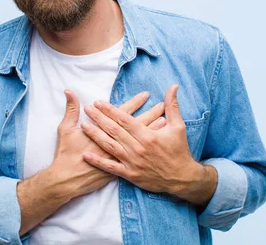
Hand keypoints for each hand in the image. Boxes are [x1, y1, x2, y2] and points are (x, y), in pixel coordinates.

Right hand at [17, 89, 169, 234]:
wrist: (66, 181)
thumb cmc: (65, 154)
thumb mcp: (65, 129)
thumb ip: (70, 109)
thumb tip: (69, 91)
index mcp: (105, 132)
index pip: (123, 114)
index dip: (135, 103)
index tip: (146, 95)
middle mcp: (116, 144)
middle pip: (136, 126)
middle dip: (148, 113)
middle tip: (161, 104)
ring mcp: (120, 158)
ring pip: (140, 141)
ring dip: (151, 129)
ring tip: (164, 119)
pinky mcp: (121, 170)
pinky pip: (142, 154)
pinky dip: (147, 148)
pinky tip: (156, 141)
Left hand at [80, 85, 216, 204]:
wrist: (182, 179)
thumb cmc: (180, 151)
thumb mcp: (178, 126)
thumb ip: (173, 106)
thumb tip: (173, 86)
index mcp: (148, 135)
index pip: (124, 119)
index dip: (110, 110)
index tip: (98, 102)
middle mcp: (138, 148)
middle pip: (113, 130)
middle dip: (98, 118)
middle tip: (87, 109)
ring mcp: (132, 162)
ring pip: (109, 146)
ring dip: (95, 135)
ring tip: (83, 125)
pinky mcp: (130, 175)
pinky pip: (111, 168)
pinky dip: (98, 161)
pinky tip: (86, 154)